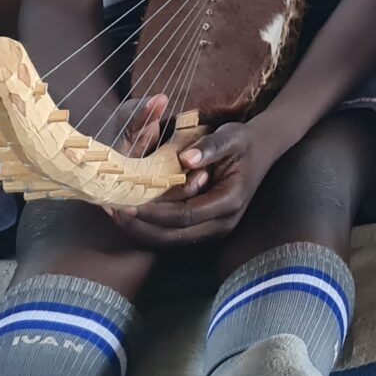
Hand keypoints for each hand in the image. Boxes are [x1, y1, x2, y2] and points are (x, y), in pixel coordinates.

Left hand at [107, 119, 281, 247]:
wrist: (263, 148)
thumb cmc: (245, 141)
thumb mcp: (232, 136)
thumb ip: (211, 147)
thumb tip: (186, 159)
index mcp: (230, 201)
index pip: (184, 216)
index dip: (153, 213)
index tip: (126, 204)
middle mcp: (223, 222)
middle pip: (173, 236)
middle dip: (140, 227)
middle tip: (112, 212)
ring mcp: (215, 228)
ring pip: (170, 240)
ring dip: (142, 230)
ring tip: (115, 214)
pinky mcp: (206, 227)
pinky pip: (173, 234)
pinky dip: (151, 227)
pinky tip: (132, 214)